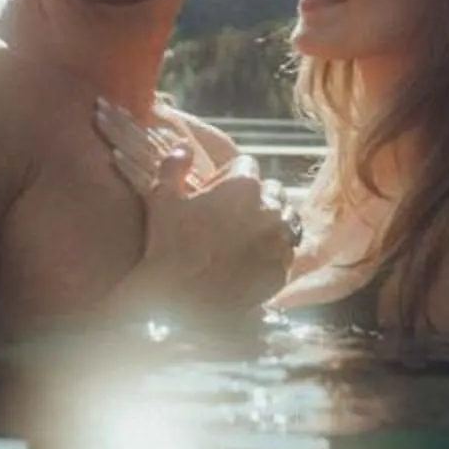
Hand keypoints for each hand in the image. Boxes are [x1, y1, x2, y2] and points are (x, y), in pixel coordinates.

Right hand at [97, 99, 298, 325]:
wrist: (179, 300)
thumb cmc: (168, 246)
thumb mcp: (162, 197)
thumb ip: (174, 165)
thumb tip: (184, 148)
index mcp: (243, 186)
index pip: (247, 165)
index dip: (231, 176)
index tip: (218, 191)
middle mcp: (270, 209)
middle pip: (272, 190)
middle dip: (256, 197)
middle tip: (233, 216)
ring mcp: (279, 241)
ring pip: (286, 219)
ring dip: (271, 222)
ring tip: (249, 236)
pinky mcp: (282, 269)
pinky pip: (286, 253)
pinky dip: (274, 253)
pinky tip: (253, 260)